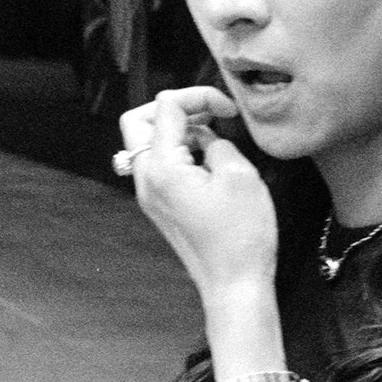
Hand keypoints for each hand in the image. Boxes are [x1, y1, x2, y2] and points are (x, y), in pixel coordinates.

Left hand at [119, 87, 279, 309]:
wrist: (234, 284)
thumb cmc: (241, 236)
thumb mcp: (240, 174)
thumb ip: (218, 141)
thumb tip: (208, 137)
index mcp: (162, 168)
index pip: (166, 106)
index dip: (200, 96)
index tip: (229, 110)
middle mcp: (146, 180)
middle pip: (139, 120)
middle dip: (175, 108)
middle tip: (210, 113)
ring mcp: (150, 194)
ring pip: (147, 142)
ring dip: (178, 130)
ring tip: (214, 138)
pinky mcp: (160, 205)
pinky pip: (160, 164)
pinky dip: (180, 151)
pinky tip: (209, 160)